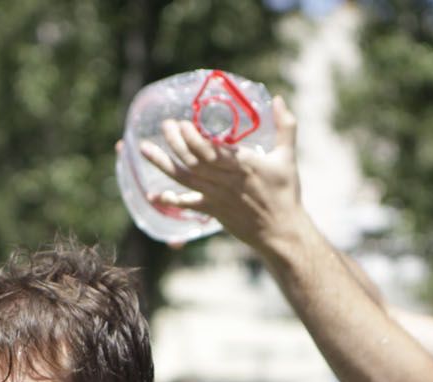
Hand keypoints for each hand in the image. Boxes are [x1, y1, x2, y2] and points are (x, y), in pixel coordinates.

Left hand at [132, 95, 303, 252]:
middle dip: (175, 142)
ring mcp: (216, 197)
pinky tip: (153, 195)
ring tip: (144, 149)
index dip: (193, 139)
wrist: (281, 231)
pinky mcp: (212, 210)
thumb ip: (285, 125)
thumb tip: (278, 98)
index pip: (211, 151)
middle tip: (165, 125)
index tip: (181, 123)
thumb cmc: (285, 193)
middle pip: (193, 160)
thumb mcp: (288, 156)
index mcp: (243, 165)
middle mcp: (225, 180)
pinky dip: (169, 200)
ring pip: (184, 178)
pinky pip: (187, 204)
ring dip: (162, 164)